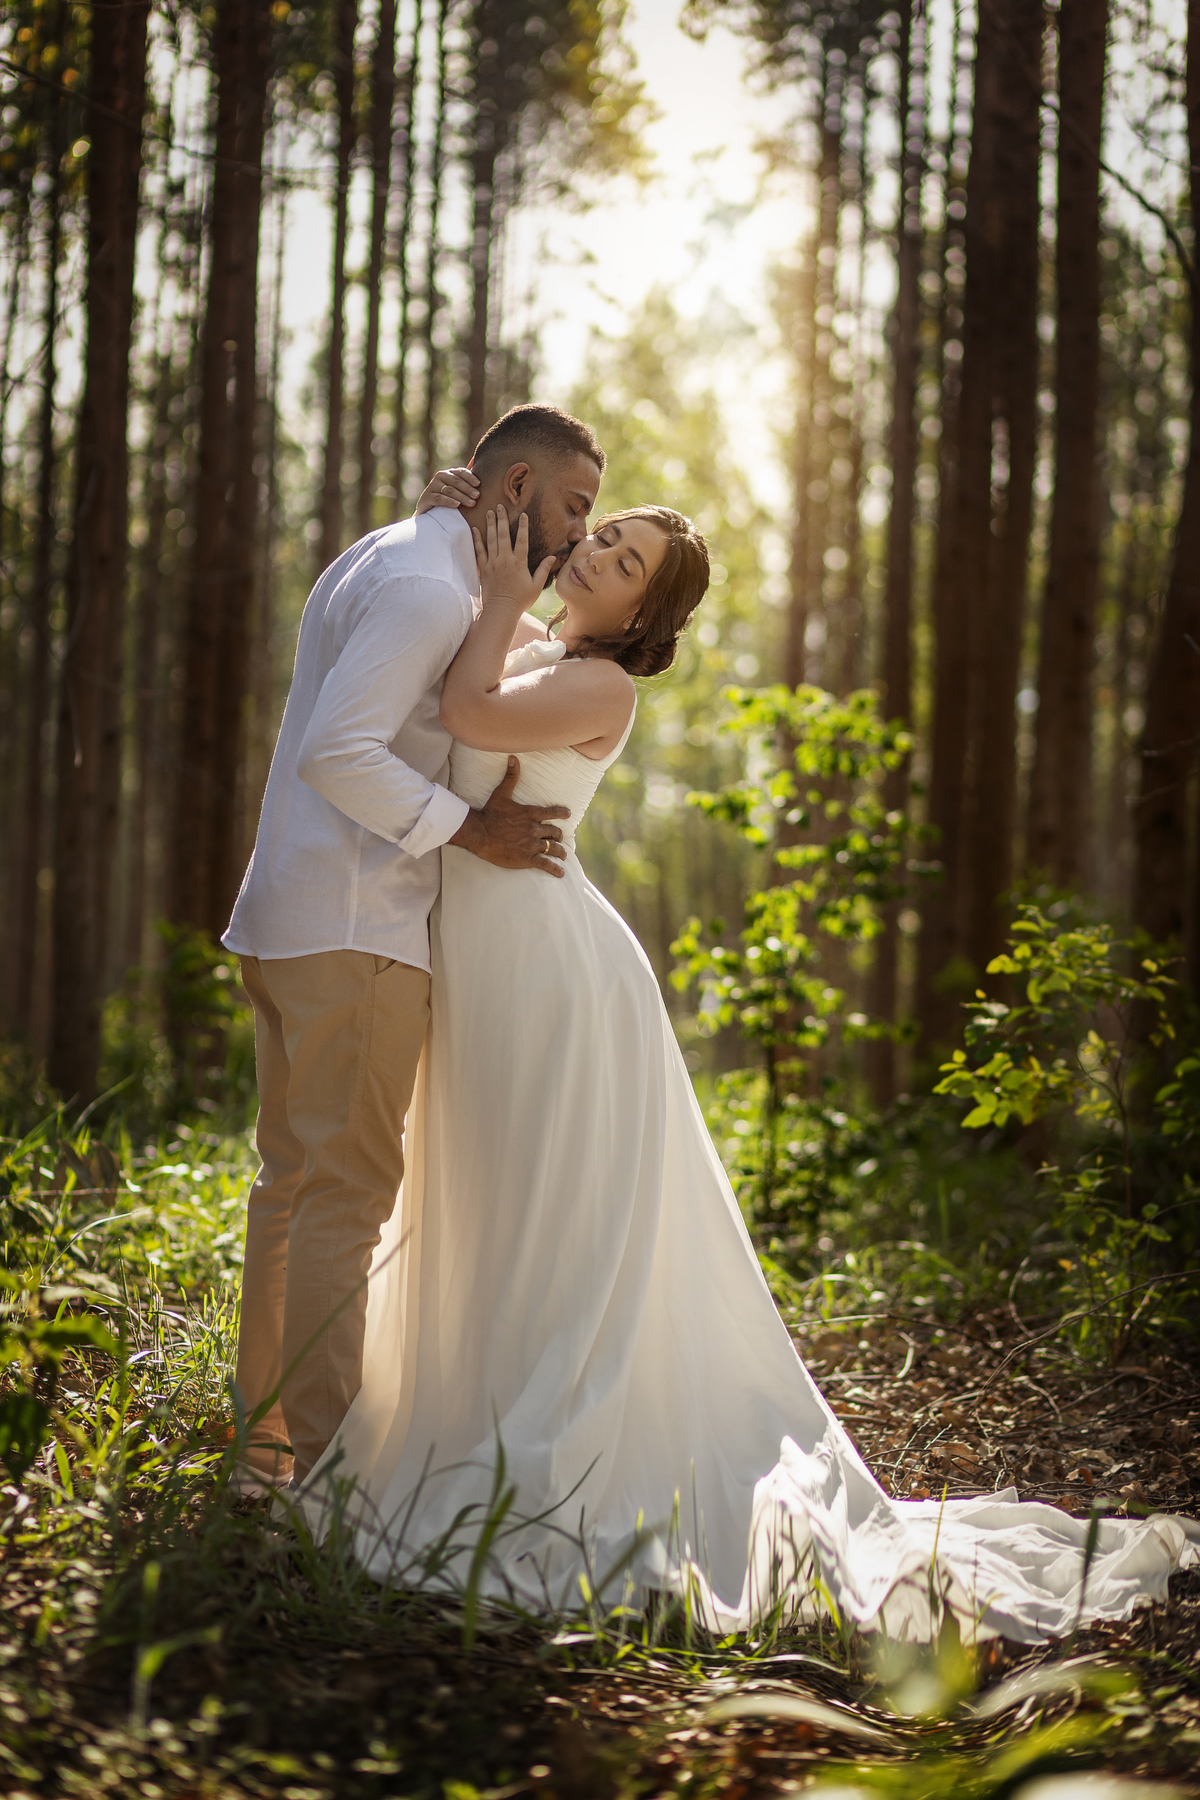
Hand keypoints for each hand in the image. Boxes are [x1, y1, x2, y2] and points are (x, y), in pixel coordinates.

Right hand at [415, 466, 479, 514]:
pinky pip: (439, 499)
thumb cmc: (446, 499)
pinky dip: (449, 501)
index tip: (479, 484)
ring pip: (449, 490)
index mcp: (448, 473)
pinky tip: (457, 505)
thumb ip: (466, 481)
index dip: (470, 477)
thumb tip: (478, 468)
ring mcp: (432, 486)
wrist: (428, 511)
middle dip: (468, 489)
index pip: (461, 472)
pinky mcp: (427, 497)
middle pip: (456, 481)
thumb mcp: (456, 490)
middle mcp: (440, 477)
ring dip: (462, 497)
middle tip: (477, 496)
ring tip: (472, 503)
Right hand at [448, 757, 569, 877]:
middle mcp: (534, 829)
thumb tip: (514, 758)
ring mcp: (531, 845)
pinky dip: (555, 868)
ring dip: (560, 851)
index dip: (561, 813)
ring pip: (553, 848)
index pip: (552, 813)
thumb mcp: (501, 794)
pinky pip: (545, 864)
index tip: (568, 814)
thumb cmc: (489, 813)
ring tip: (563, 855)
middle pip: (554, 833)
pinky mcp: (526, 858)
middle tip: (560, 838)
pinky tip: (560, 872)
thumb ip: (510, 777)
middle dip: (558, 835)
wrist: (479, 833)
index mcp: (530, 814)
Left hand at [473, 505, 555, 610]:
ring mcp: (493, 563)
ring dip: (490, 524)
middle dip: (502, 519)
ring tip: (490, 512)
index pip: (522, 540)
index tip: (523, 515)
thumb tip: (553, 557)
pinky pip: (479, 551)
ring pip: (491, 540)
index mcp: (519, 563)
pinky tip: (475, 529)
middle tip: (500, 506)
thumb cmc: (520, 600)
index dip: (523, 526)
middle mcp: (505, 560)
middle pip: (503, 535)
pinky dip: (477, 540)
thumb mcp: (536, 586)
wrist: (501, 610)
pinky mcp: (484, 569)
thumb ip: (543, 570)